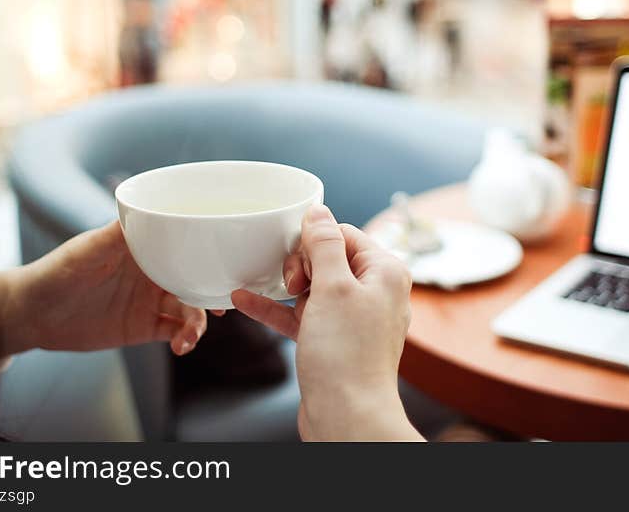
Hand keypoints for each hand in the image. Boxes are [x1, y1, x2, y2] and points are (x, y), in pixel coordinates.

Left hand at [0, 221, 211, 363]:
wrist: (32, 314)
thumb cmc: (57, 271)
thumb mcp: (88, 249)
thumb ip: (118, 233)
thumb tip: (146, 211)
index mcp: (147, 247)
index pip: (186, 244)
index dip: (209, 252)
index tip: (227, 261)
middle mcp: (154, 272)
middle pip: (196, 278)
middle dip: (214, 291)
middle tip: (226, 306)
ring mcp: (151, 300)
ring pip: (190, 308)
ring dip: (199, 321)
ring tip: (190, 336)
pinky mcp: (144, 327)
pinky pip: (175, 332)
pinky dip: (184, 339)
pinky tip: (181, 346)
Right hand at [232, 204, 422, 440]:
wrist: (347, 417)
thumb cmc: (347, 356)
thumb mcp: (333, 287)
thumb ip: (324, 245)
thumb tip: (318, 212)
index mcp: (385, 273)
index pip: (346, 234)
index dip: (315, 241)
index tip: (295, 254)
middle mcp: (373, 293)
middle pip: (328, 258)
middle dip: (300, 265)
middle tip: (292, 283)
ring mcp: (352, 319)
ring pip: (313, 287)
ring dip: (284, 286)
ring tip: (263, 284)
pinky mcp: (332, 341)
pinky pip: (301, 315)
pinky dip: (277, 309)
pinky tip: (244, 300)